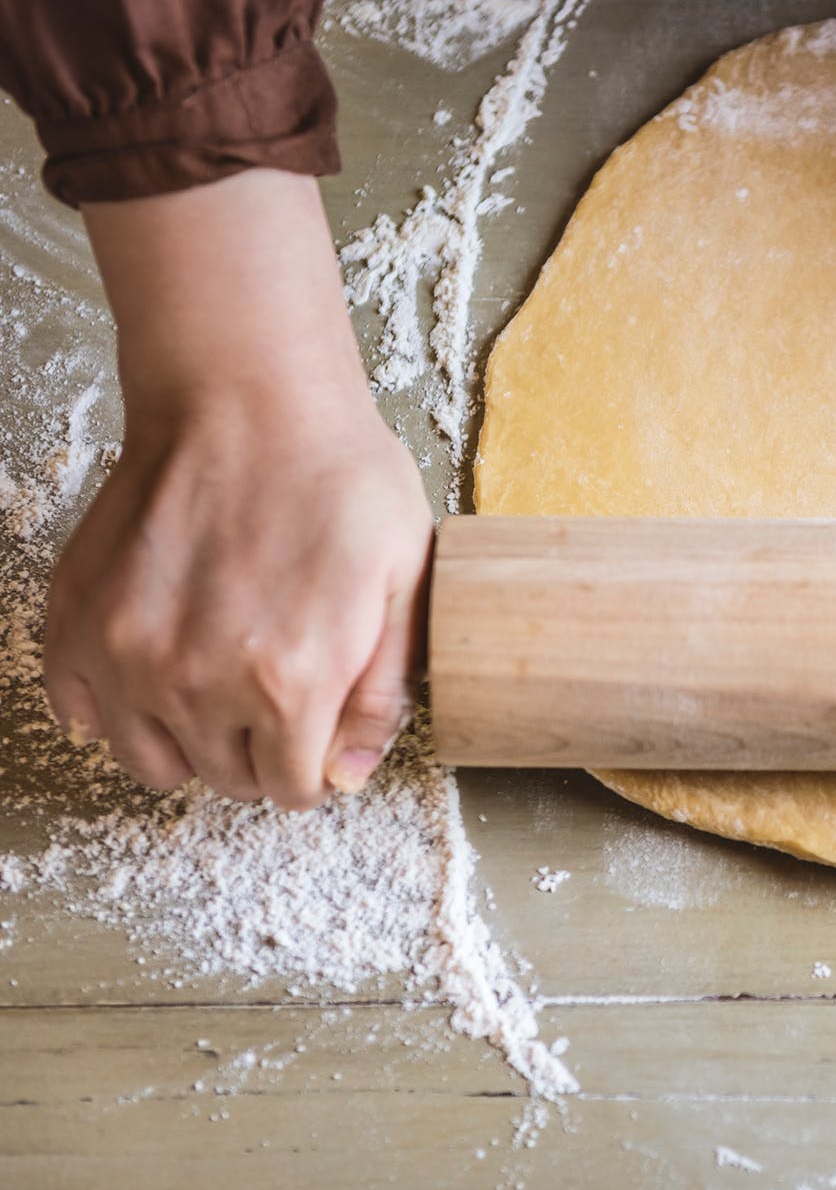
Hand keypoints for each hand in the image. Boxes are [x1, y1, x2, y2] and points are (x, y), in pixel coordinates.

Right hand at [44, 171, 433, 807]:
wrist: (247, 400)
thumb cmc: (338, 478)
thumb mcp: (403, 583)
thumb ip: (380, 692)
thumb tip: (349, 772)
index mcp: (288, 682)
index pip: (294, 788)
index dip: (316, 766)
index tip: (320, 734)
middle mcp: (196, 682)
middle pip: (227, 778)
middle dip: (261, 753)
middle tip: (279, 697)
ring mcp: (126, 655)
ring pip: (153, 761)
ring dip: (191, 740)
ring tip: (223, 686)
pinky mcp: (78, 620)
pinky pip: (82, 711)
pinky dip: (118, 705)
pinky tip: (159, 668)